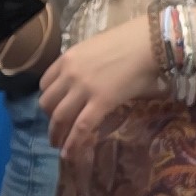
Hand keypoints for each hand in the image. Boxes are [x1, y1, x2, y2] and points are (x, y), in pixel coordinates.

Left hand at [37, 13, 160, 153]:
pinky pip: (81, 127)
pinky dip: (72, 143)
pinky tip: (69, 154)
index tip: (52, 110)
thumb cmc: (130, 41)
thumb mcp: (96, 47)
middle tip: (56, 130)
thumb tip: (91, 80)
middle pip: (47, 103)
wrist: (150, 41)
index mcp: (68, 58)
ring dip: (56, 134)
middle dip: (49, 120)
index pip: (45, 84)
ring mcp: (84, 89)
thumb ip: (85, 64)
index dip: (48, 100)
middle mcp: (70, 73)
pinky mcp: (101, 102)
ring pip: (59, 118)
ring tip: (58, 146)